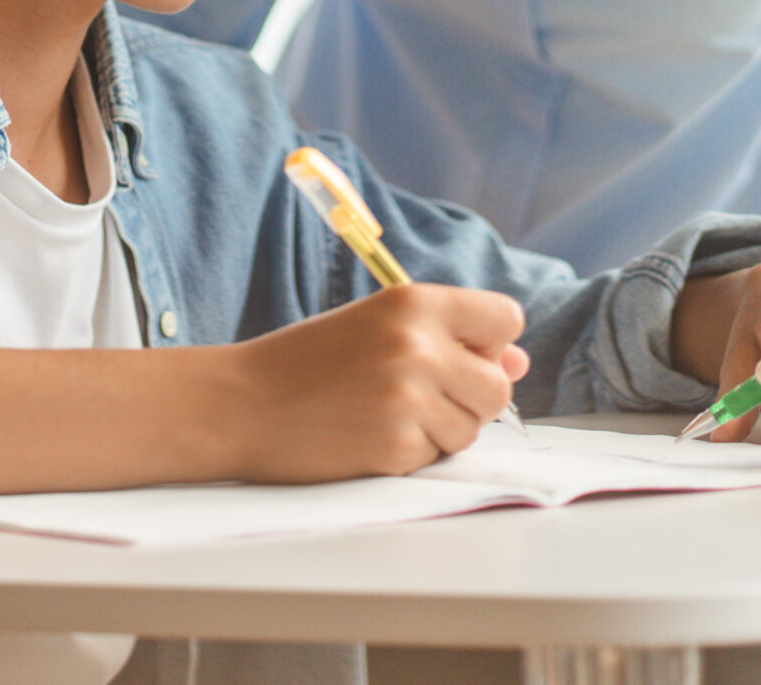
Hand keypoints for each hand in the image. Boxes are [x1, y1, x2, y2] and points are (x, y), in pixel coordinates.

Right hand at [222, 285, 529, 482]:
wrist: (241, 404)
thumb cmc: (307, 363)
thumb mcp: (375, 327)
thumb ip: (450, 338)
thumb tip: (519, 359)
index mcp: (413, 302)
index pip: (505, 319)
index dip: (489, 342)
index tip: (461, 353)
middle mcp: (417, 345)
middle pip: (498, 384)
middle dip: (469, 397)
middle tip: (414, 394)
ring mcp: (408, 399)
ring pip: (472, 427)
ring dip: (440, 430)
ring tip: (383, 413)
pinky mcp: (396, 447)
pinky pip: (437, 457)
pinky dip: (411, 454)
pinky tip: (368, 436)